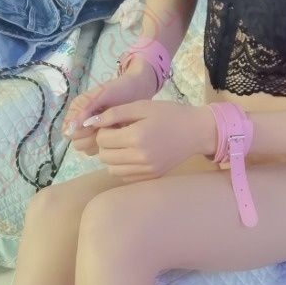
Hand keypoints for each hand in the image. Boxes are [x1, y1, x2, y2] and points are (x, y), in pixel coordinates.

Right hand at [61, 59, 156, 156]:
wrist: (136, 91)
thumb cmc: (118, 90)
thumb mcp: (100, 95)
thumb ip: (84, 109)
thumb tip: (69, 130)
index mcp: (76, 111)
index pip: (70, 133)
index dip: (82, 131)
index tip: (95, 124)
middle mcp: (81, 124)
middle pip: (77, 143)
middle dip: (91, 138)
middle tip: (106, 127)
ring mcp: (91, 133)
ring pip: (87, 149)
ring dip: (99, 143)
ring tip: (112, 131)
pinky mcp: (102, 139)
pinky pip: (98, 151)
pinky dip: (106, 146)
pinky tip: (116, 136)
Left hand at [82, 100, 217, 180]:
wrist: (195, 132)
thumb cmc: (169, 114)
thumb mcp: (142, 106)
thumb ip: (115, 113)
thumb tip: (89, 122)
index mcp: (137, 136)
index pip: (102, 138)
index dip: (103, 129)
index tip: (114, 123)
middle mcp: (140, 157)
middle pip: (104, 155)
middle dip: (106, 143)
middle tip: (119, 133)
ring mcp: (146, 170)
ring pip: (112, 168)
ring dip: (113, 156)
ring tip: (125, 144)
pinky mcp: (150, 177)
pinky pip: (124, 176)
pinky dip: (123, 166)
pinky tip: (133, 154)